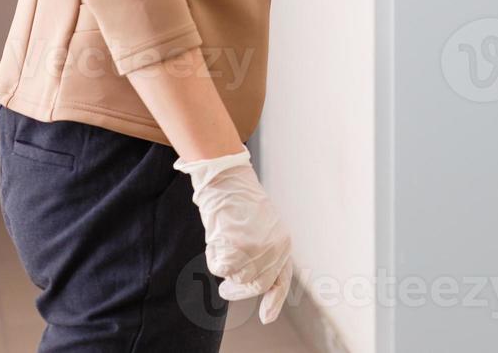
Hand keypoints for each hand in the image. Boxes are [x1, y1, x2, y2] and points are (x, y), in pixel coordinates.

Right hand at [174, 149, 293, 323]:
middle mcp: (275, 249)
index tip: (267, 318)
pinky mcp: (237, 249)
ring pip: (236, 278)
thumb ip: (263, 252)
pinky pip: (220, 269)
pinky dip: (214, 257)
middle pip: (256, 285)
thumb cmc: (239, 202)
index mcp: (284, 242)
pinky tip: (216, 237)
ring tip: (223, 241)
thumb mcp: (261, 227)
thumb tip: (251, 281)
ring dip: (224, 266)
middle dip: (238, 290)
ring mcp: (257, 251)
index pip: (281, 278)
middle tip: (226, 289)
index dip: (274, 299)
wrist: (227, 179)